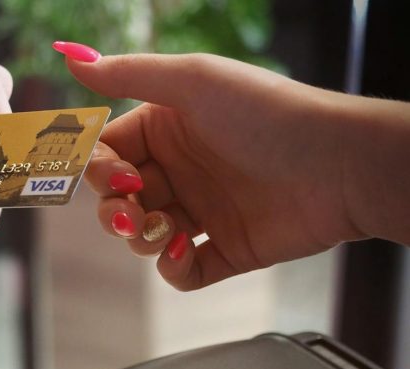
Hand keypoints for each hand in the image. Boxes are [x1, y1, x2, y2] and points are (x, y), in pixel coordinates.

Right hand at [64, 51, 409, 289]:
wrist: (339, 166)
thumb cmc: (269, 114)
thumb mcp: (194, 81)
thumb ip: (127, 74)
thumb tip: (70, 57)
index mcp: (167, 129)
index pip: (108, 153)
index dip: (98, 169)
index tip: (113, 176)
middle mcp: (181, 170)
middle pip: (117, 199)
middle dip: (113, 211)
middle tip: (130, 212)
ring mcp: (202, 213)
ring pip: (141, 236)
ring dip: (139, 237)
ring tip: (164, 229)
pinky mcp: (224, 251)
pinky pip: (179, 271)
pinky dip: (171, 267)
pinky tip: (183, 248)